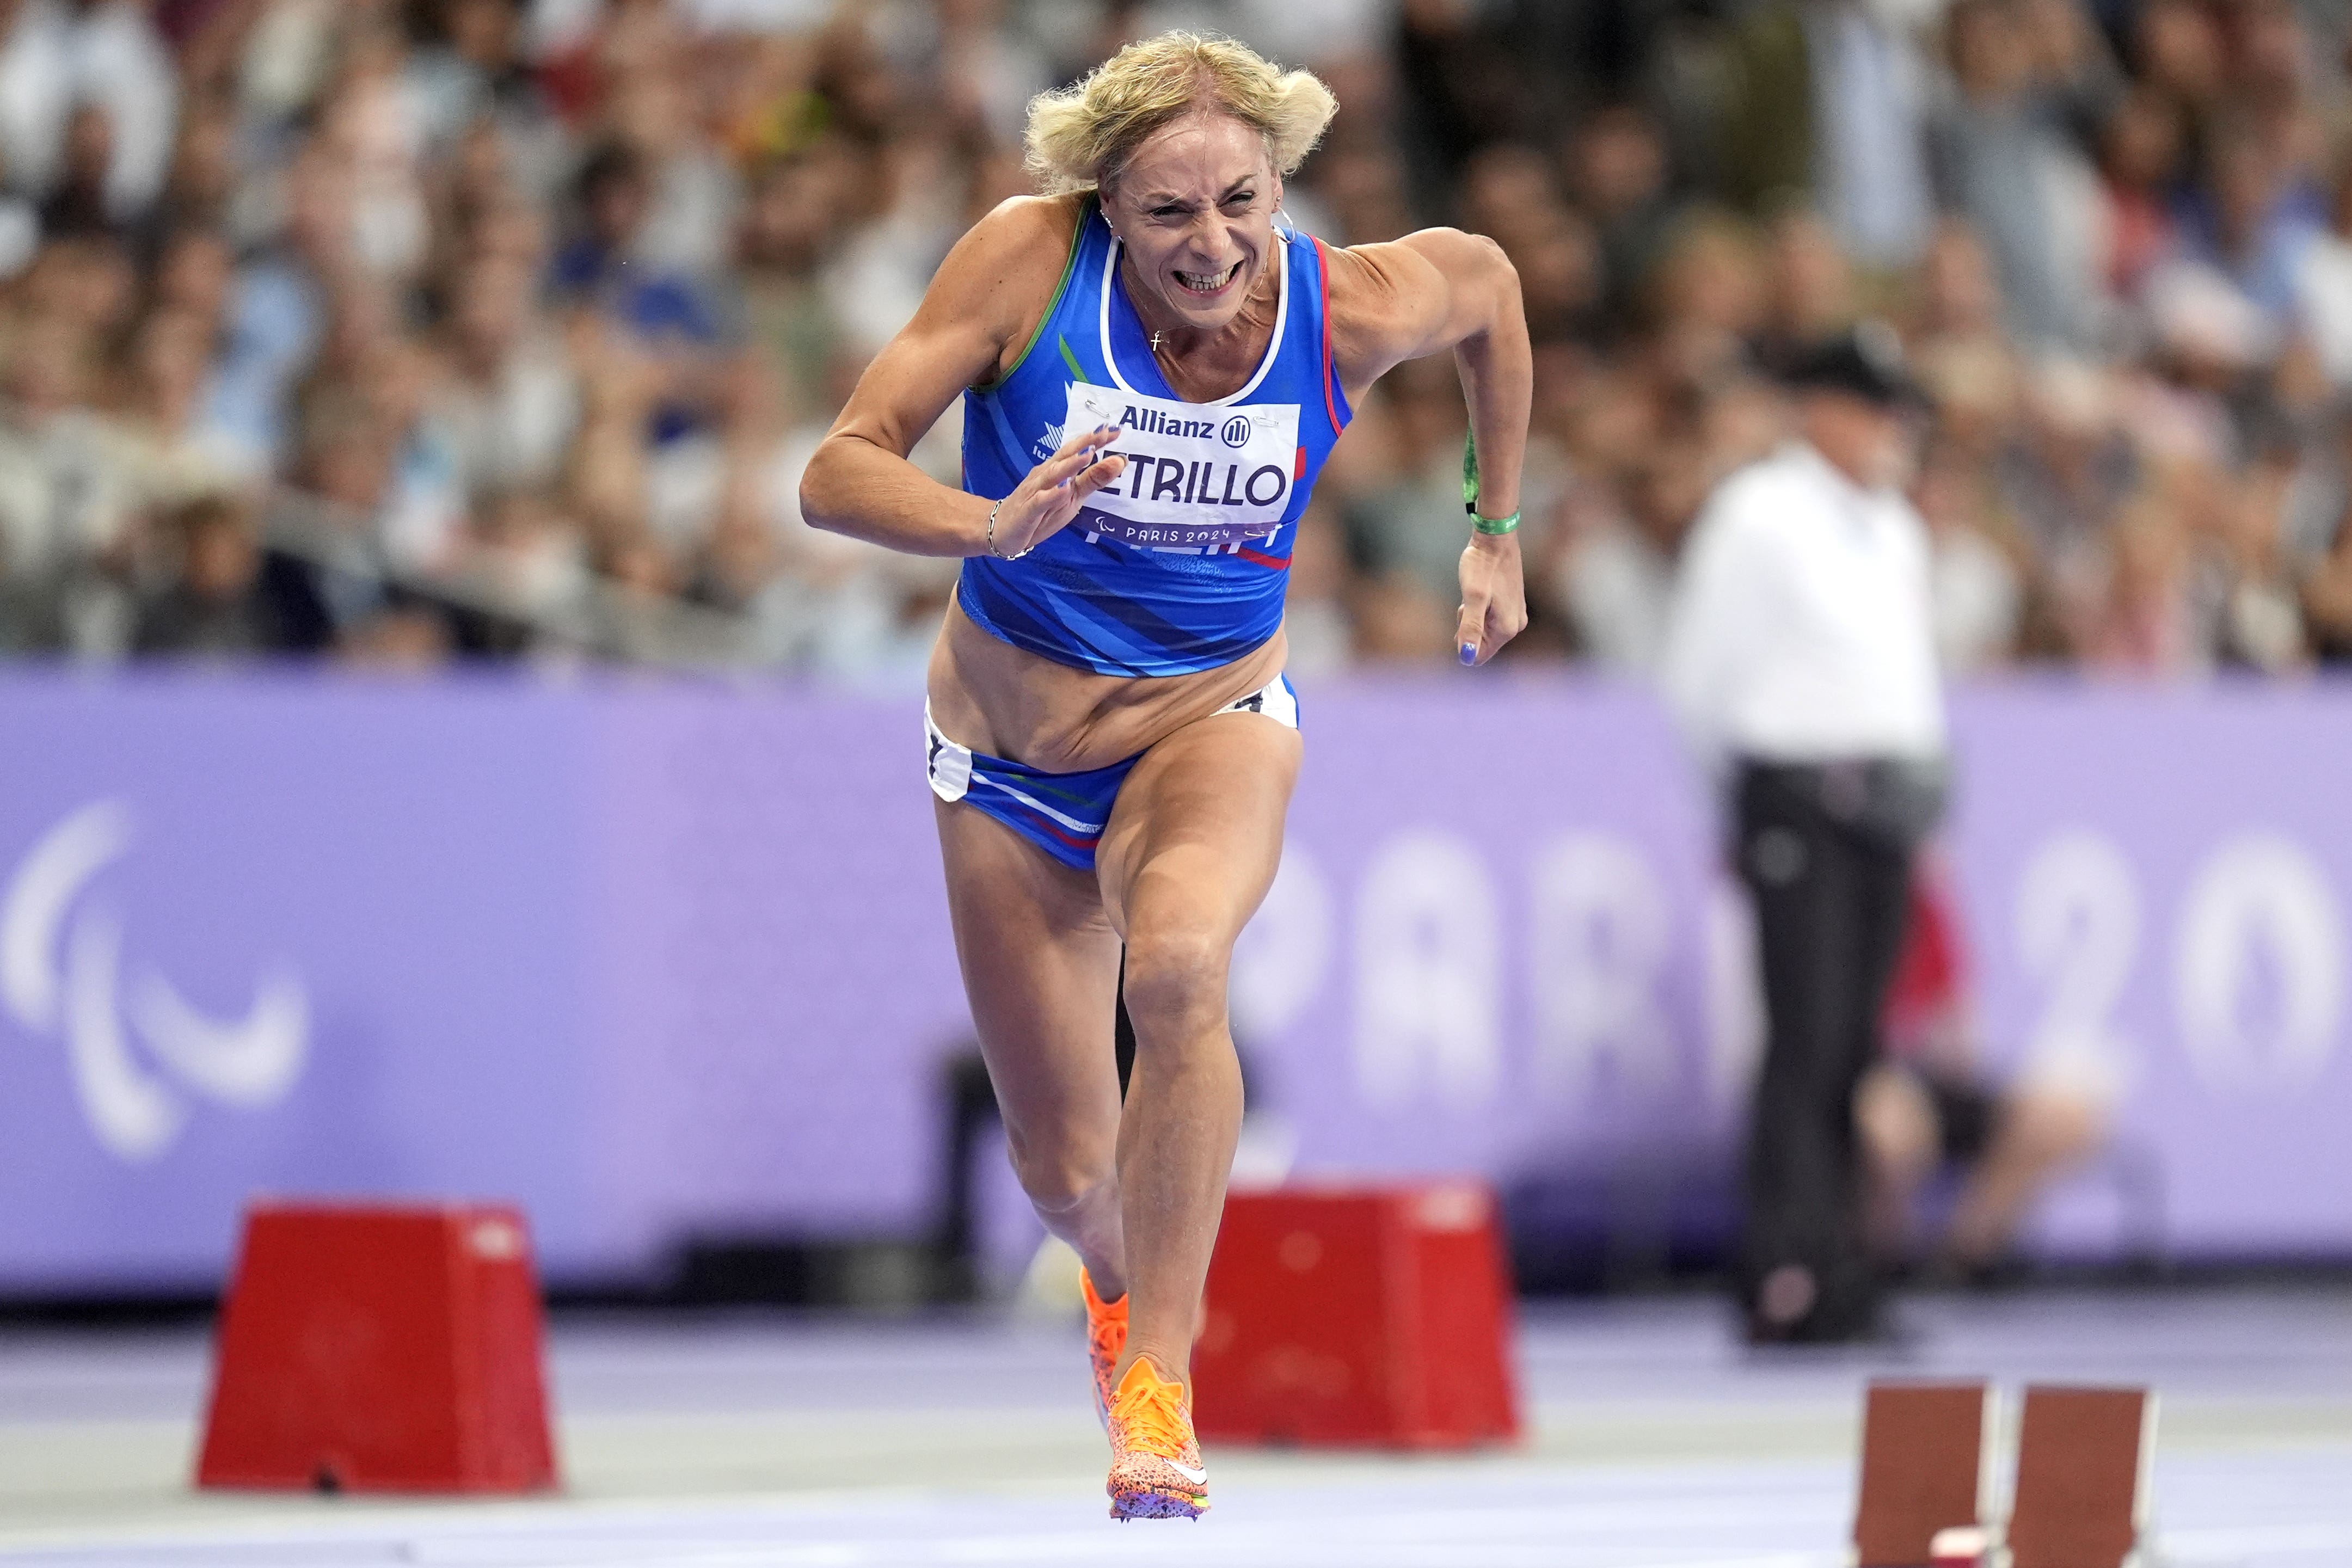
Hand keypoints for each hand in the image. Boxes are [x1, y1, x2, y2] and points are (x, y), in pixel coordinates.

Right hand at [990, 425, 1127, 556]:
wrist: (1002, 529)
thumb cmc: (1041, 511)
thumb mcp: (1073, 496)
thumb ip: (1093, 479)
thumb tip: (1120, 461)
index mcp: (1057, 469)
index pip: (1077, 450)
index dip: (1095, 440)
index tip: (1115, 429)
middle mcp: (1045, 475)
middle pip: (1065, 456)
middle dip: (1084, 444)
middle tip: (1104, 432)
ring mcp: (1035, 491)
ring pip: (1053, 475)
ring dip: (1070, 464)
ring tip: (1088, 454)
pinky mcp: (1027, 511)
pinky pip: (1039, 501)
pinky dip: (1051, 495)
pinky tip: (1063, 489)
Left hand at [1456, 528, 1526, 665]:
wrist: (1495, 539)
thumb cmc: (1482, 566)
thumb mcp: (1472, 597)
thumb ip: (1470, 628)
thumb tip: (1466, 658)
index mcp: (1506, 628)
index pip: (1478, 656)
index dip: (1464, 641)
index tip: (1464, 614)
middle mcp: (1515, 626)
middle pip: (1482, 643)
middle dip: (1469, 627)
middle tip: (1469, 602)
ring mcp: (1516, 615)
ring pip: (1485, 631)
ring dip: (1474, 617)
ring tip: (1476, 594)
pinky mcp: (1513, 606)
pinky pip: (1491, 620)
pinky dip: (1481, 610)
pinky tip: (1482, 591)